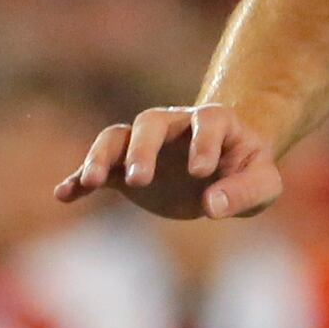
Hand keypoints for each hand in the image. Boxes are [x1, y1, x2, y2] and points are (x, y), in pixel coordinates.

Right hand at [56, 103, 285, 218]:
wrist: (225, 171)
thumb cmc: (248, 172)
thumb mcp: (264, 185)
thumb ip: (244, 192)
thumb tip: (213, 206)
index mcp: (214, 122)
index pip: (207, 121)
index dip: (203, 142)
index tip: (202, 172)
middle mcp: (174, 126)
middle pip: (149, 122)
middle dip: (142, 149)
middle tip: (140, 179)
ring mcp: (146, 145)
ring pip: (116, 137)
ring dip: (101, 156)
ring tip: (92, 182)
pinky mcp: (126, 169)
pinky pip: (100, 168)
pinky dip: (80, 178)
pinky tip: (64, 195)